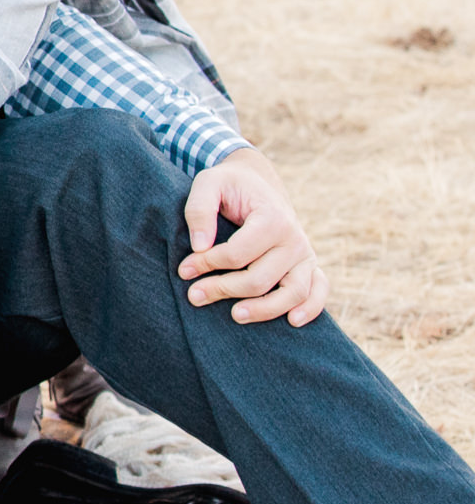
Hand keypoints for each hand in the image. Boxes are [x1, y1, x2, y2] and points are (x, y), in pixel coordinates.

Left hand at [179, 149, 327, 325]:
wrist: (257, 181)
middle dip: (223, 289)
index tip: (184, 269)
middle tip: (194, 296)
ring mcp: (305, 254)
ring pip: (292, 293)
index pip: (236, 254)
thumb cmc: (229, 184)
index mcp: (272, 218)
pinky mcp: (310, 265)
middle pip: (259, 279)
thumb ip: (199, 210)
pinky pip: (319, 291)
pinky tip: (292, 322)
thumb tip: (199, 246)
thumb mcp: (208, 183)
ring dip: (264, 310)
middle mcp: (294, 239)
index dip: (207, 264)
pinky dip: (311, 309)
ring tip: (234, 316)